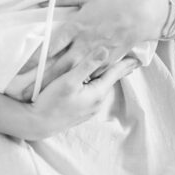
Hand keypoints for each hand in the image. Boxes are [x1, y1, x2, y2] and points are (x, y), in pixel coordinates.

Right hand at [23, 48, 139, 139]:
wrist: (36, 124)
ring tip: (115, 68)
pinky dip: (98, 84)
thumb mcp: (69, 80)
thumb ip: (87, 65)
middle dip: (120, 70)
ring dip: (108, 76)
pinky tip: (95, 80)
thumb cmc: (51, 101)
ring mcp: (89, 109)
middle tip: (131, 61)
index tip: (139, 57)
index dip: (126, 63)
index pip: (115, 74)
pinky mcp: (81, 111)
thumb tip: (105, 50)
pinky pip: (94, 93)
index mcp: (97, 93)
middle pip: (110, 81)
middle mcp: (97, 103)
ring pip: (102, 87)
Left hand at [32, 0, 164, 90]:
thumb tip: (42, 1)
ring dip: (56, 86)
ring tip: (39, 98)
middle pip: (58, 66)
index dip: (35, 59)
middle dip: (41, 80)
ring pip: (72, 75)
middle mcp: (83, 44)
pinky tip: (66, 94)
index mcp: (76, 27)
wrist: (141, 16)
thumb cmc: (113, 3)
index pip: (50, 46)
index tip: (21, 69)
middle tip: (23, 93)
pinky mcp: (106, 62)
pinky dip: (79, 84)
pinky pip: (90, 75)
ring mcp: (95, 56)